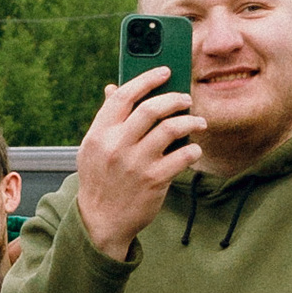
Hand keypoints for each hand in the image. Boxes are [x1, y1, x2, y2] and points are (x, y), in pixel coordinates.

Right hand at [74, 66, 204, 262]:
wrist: (100, 221)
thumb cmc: (100, 180)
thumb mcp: (94, 148)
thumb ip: (106, 119)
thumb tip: (114, 88)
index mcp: (99, 133)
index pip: (124, 96)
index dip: (147, 79)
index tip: (165, 71)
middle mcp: (116, 146)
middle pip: (151, 109)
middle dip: (174, 98)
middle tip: (186, 99)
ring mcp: (135, 163)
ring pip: (171, 129)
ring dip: (190, 122)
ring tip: (197, 123)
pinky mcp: (153, 181)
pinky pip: (182, 156)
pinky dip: (192, 150)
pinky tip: (194, 150)